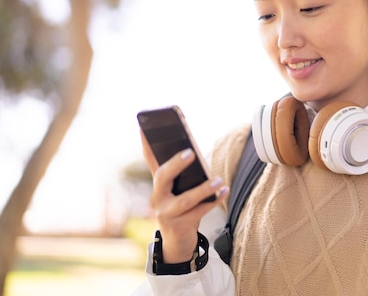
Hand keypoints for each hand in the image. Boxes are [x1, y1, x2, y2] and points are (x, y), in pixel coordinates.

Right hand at [141, 131, 228, 262]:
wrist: (177, 241)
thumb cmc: (182, 209)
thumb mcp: (179, 190)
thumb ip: (183, 173)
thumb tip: (195, 152)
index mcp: (158, 184)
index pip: (150, 159)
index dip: (146, 143)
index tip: (144, 126)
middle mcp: (157, 197)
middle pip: (163, 176)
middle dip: (176, 163)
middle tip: (191, 152)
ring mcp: (165, 213)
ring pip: (184, 200)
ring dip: (203, 189)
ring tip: (219, 180)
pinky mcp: (177, 226)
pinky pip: (198, 212)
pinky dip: (212, 201)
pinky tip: (223, 192)